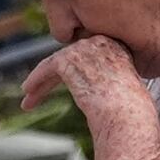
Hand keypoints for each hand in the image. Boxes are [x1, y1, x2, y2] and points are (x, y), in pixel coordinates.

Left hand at [29, 35, 158, 146]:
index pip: (89, 55)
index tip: (69, 86)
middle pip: (70, 57)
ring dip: (41, 83)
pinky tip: (27, 92)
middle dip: (54, 77)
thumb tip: (96, 93)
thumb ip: (109, 82)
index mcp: (118, 47)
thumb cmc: (132, 114)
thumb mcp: (124, 91)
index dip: (75, 72)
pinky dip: (36, 79)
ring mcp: (84, 49)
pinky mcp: (69, 59)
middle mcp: (101, 43)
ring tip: (29, 99)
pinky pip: (47, 67)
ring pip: (56, 64)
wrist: (128, 116)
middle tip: (39, 91)